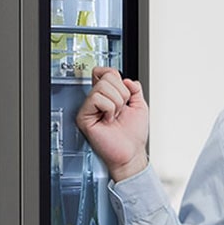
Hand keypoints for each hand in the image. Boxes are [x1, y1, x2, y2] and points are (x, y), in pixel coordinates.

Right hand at [75, 67, 148, 181]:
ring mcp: (90, 107)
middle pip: (106, 76)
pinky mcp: (84, 116)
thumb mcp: (140, 105)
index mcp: (109, 95)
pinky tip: (108, 120)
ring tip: (115, 116)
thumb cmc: (133, 135)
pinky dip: (109, 108)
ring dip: (116, 103)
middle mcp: (98, 100)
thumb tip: (126, 79)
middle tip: (121, 109)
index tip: (124, 89)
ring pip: (102, 86)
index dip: (116, 76)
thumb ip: (135, 88)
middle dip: (122, 93)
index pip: (106, 72)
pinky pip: (97, 98)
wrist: (131, 152)